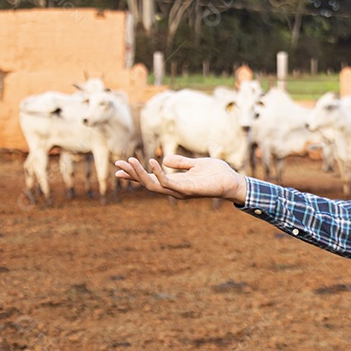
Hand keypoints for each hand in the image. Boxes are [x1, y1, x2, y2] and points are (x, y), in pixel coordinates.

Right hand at [114, 155, 246, 202]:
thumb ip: (181, 163)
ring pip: (153, 184)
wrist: (233, 181)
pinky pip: (168, 182)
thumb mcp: (196, 164)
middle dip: (132, 174)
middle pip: (147, 183)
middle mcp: (175, 189)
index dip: (134, 174)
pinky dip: (158, 173)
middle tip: (118, 164)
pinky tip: (152, 162)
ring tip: (129, 161)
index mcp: (175, 182)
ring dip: (140, 173)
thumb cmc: (217, 174)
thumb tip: (165, 159)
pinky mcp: (188, 190)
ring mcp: (180, 191)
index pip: (150, 179)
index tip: (119, 167)